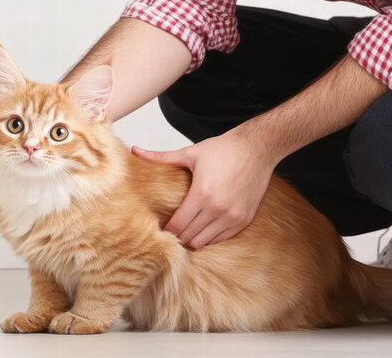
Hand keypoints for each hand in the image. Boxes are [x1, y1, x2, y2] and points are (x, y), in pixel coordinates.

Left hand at [132, 132, 275, 248]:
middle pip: (189, 237)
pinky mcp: (244, 220)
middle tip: (170, 231)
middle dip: (177, 236)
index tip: (160, 229)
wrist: (257, 149)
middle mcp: (219, 209)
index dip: (167, 231)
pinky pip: (221, 238)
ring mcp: (233, 217)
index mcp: (203, 194)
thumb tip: (134, 149)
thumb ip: (160, 156)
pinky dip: (210, 236)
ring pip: (204, 242)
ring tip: (185, 231)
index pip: (178, 225)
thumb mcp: (190, 153)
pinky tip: (202, 227)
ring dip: (193, 238)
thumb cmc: (224, 150)